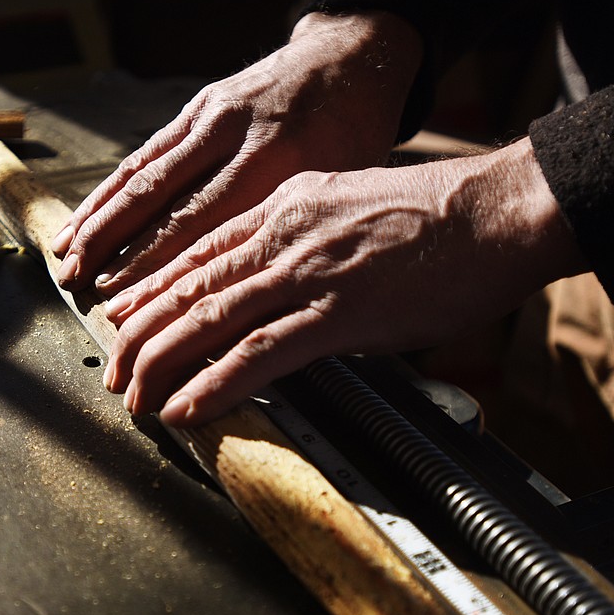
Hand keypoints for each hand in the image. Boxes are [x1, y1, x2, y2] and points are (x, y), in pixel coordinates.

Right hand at [50, 11, 422, 293]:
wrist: (350, 59)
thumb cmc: (354, 137)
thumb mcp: (341, 189)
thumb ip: (291, 234)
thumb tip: (247, 303)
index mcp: (282, 161)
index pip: (203, 221)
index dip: (155, 265)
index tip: (126, 304)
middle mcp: (238, 135)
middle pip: (162, 199)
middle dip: (114, 248)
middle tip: (79, 288)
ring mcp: (211, 116)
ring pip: (142, 172)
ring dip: (98, 219)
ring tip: (66, 259)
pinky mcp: (196, 107)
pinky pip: (144, 153)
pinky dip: (108, 190)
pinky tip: (83, 218)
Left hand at [100, 138, 584, 426]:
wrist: (498, 211)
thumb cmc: (440, 218)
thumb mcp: (352, 213)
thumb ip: (307, 246)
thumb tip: (285, 292)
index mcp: (284, 207)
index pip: (197, 252)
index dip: (151, 289)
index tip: (123, 315)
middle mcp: (283, 235)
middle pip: (189, 287)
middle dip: (140, 333)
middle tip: (114, 367)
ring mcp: (306, 273)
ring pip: (209, 319)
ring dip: (163, 363)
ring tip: (134, 395)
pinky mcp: (337, 314)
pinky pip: (259, 354)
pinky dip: (215, 385)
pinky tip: (187, 407)